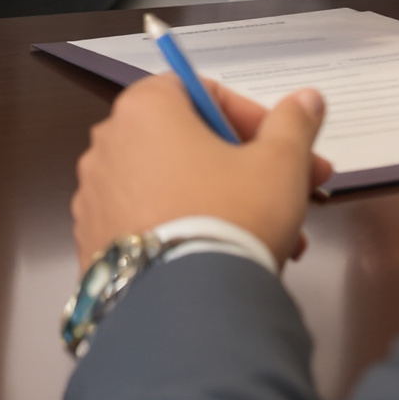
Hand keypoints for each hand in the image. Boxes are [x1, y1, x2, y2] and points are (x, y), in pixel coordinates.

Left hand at [71, 77, 329, 270]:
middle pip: (189, 143)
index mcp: (144, 110)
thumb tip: (306, 99)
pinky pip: (150, 225)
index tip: (285, 147)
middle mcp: (107, 145)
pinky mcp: (92, 244)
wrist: (188, 307)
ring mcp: (94, 197)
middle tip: (293, 191)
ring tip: (275, 239)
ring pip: (173, 188)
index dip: (251, 118)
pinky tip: (227, 259)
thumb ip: (293, 123)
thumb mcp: (280, 163)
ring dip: (225, 203)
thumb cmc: (232, 215)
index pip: (201, 92)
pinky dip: (185, 232)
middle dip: (247, 167)